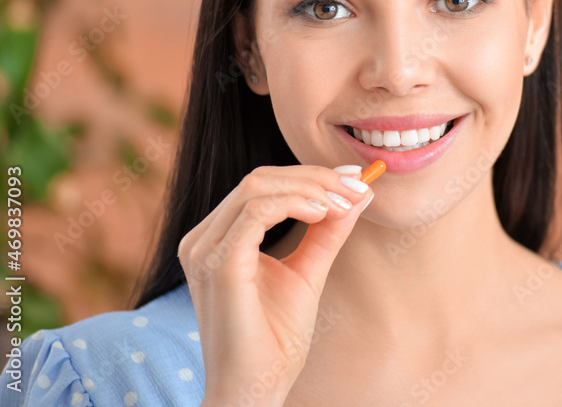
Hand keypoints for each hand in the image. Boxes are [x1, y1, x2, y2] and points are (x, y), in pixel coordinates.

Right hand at [178, 162, 378, 404]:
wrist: (254, 391)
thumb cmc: (275, 340)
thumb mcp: (308, 272)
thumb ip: (327, 232)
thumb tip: (359, 193)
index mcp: (218, 239)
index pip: (263, 185)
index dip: (311, 175)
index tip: (357, 179)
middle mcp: (203, 239)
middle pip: (261, 179)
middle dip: (316, 177)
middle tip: (358, 187)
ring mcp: (204, 250)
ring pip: (258, 188)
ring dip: (310, 188)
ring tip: (345, 203)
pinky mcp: (218, 264)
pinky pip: (256, 212)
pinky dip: (295, 204)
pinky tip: (324, 214)